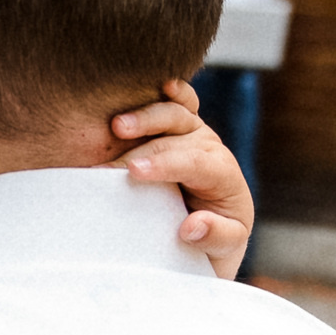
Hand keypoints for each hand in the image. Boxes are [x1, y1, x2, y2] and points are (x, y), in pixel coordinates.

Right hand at [113, 81, 253, 280]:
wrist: (205, 235)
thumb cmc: (212, 241)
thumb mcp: (224, 249)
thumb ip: (217, 238)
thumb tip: (193, 226)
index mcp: (223, 175)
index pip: (194, 163)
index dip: (164, 165)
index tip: (134, 172)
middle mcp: (208, 147)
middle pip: (176, 138)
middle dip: (143, 149)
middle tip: (110, 166)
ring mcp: (192, 132)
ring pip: (173, 113)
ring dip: (144, 117)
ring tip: (117, 126)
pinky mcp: (173, 126)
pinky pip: (176, 102)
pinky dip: (168, 91)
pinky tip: (158, 85)